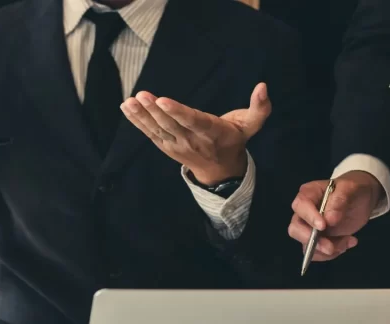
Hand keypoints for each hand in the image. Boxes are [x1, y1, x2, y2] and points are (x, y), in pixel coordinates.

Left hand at [121, 83, 271, 184]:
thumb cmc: (234, 140)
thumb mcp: (251, 125)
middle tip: (141, 96)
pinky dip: (137, 121)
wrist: (220, 170)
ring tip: (129, 102)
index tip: (162, 101)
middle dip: (154, 111)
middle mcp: (191, 140)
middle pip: (170, 125)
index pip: (193, 121)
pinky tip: (126, 108)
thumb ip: (260, 108)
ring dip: (142, 116)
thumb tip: (263, 86)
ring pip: (157, 130)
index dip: (177, 112)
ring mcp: (176, 145)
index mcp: (211, 132)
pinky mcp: (166, 146)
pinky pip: (149, 133)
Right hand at [288, 171, 383, 260]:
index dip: (309, 217)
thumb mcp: (351, 189)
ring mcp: (309, 228)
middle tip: (330, 247)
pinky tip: (348, 242)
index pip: (300, 206)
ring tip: (348, 242)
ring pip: (306, 245)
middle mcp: (305, 212)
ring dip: (327, 250)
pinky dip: (332, 253)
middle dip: (312, 241)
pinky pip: (317, 253)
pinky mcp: (317, 240)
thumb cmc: (353, 190)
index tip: (323, 226)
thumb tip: (330, 219)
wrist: (361, 200)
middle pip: (295, 229)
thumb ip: (340, 200)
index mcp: (309, 193)